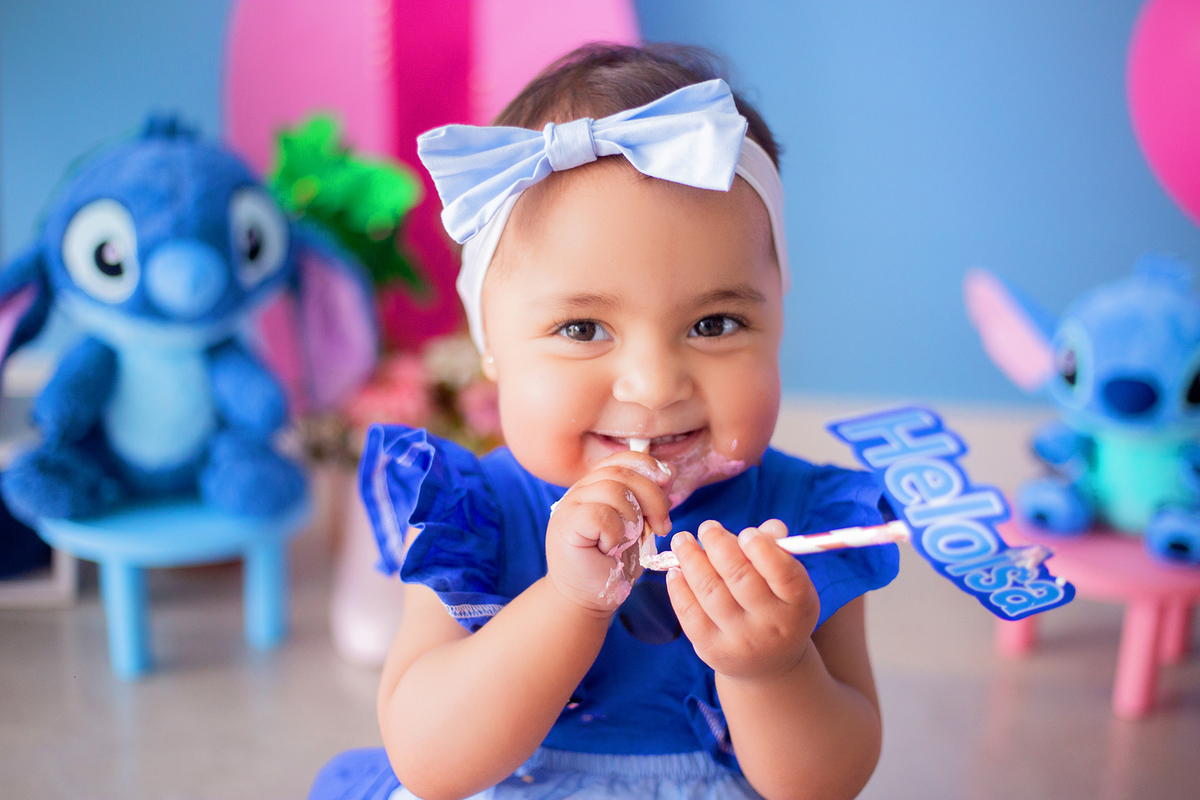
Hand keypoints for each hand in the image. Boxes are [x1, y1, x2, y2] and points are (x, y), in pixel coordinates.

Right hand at [545, 451, 672, 613]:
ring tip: (631, 540)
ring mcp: (570, 505)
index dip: (650, 468)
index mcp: (599, 484)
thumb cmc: (614, 563)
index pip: (624, 459)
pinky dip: (614, 533)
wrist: (587, 598)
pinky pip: (599, 514)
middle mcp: (582, 489)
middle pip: (623, 472)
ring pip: (612, 490)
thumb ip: (651, 498)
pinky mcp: (565, 525)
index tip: (667, 490)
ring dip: (633, 519)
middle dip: (653, 498)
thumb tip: (668, 471)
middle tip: (661, 526)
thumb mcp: (641, 526)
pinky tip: (610, 548)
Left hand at [666, 519, 819, 680]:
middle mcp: (772, 626)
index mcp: (798, 604)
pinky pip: (689, 612)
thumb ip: (779, 550)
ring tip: (682, 541)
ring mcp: (740, 641)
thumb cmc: (778, 606)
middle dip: (719, 545)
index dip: (762, 549)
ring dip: (691, 559)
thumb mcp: (789, 582)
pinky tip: (676, 571)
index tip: (746, 532)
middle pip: (740, 578)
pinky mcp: (712, 650)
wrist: (769, 664)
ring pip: (710, 591)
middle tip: (707, 527)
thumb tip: (770, 527)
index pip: (783, 574)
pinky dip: (679, 587)